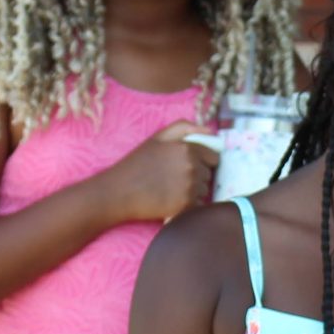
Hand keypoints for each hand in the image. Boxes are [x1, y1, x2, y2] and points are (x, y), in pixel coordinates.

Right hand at [97, 121, 219, 223]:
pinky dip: (189, 205)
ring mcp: (190, 187)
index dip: (203, 162)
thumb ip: (184, 128)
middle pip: (209, 174)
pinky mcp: (185, 206)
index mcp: (188, 148)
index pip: (214, 157)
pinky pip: (198, 205)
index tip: (188, 166)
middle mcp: (192, 167)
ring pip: (204, 191)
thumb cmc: (137, 163)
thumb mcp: (157, 138)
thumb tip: (209, 131)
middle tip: (175, 179)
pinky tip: (172, 201)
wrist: (119, 192)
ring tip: (172, 190)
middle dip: (198, 176)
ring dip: (194, 192)